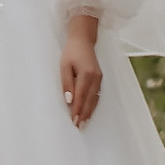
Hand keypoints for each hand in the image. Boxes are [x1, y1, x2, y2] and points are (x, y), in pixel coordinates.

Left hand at [61, 13, 102, 130]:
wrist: (83, 39)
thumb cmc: (71, 51)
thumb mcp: (64, 66)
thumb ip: (67, 84)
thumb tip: (69, 100)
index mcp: (86, 74)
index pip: (81, 97)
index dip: (77, 110)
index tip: (74, 121)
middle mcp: (95, 77)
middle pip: (89, 100)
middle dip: (84, 114)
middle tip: (79, 126)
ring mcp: (99, 78)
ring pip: (95, 99)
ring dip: (89, 111)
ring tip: (84, 122)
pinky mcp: (100, 78)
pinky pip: (97, 94)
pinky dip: (93, 104)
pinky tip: (89, 110)